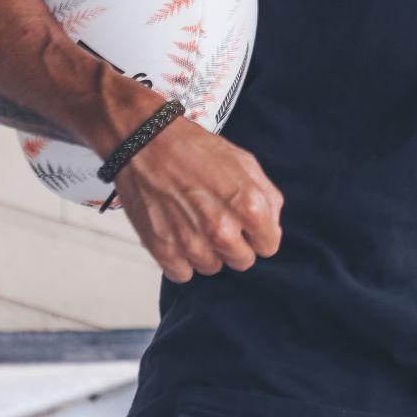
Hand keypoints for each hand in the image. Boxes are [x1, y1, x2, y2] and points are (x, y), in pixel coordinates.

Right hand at [109, 117, 284, 281]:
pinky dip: (181, 259)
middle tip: (218, 220)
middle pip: (242, 261)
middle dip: (235, 244)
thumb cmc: (192, 148)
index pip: (269, 246)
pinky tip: (177, 234)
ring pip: (212, 268)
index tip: (247, 225)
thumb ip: (266, 195)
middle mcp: (222, 229)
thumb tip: (272, 223)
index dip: (259, 233)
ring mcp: (192, 243)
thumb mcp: (243, 160)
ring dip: (207, 251)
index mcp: (248, 206)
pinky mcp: (164, 251)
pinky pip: (183, 273)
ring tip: (194, 222)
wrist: (145, 143)